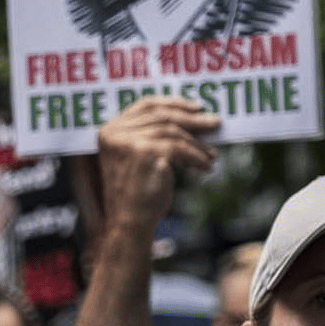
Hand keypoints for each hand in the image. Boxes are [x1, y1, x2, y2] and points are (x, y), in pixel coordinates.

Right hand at [93, 96, 216, 244]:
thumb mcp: (139, 158)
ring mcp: (128, 142)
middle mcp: (114, 133)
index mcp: (109, 131)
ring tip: (211, 155)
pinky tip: (205, 166)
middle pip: (162, 116)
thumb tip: (195, 118)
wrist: (130, 223)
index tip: (196, 108)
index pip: (145, 105)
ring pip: (173, 132)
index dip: (172, 103)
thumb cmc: (137, 194)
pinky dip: (197, 157)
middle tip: (215, 123)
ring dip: (197, 144)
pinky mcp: (145, 153)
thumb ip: (153, 135)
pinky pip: (180, 148)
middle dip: (193, 120)